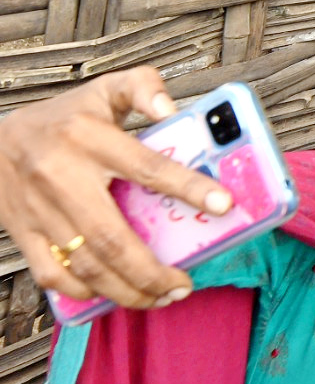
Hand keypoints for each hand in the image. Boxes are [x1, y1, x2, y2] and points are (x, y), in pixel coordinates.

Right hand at [0, 67, 232, 307]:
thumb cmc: (61, 120)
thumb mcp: (103, 90)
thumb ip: (143, 88)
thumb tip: (171, 108)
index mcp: (89, 137)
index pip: (147, 166)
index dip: (188, 187)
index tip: (223, 204)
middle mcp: (61, 175)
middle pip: (113, 237)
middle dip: (152, 271)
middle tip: (183, 284)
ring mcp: (39, 209)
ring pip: (86, 264)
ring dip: (128, 290)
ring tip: (161, 296)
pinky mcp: (23, 232)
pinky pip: (54, 274)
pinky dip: (87, 292)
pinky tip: (116, 294)